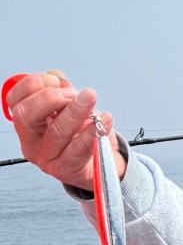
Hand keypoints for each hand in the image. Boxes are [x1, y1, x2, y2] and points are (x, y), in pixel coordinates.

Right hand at [7, 72, 124, 190]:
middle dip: (51, 98)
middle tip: (74, 92)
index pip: (15, 100)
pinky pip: (79, 148)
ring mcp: (47, 157)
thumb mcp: (67, 111)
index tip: (57, 81)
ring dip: (75, 111)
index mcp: (27, 124)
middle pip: (28, 116)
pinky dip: (94, 131)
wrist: (98, 165)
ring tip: (91, 98)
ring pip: (56, 132)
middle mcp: (31, 142)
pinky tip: (105, 119)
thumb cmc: (79, 136)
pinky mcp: (67, 168)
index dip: (34, 85)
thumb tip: (57, 77)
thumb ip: (60, 91)